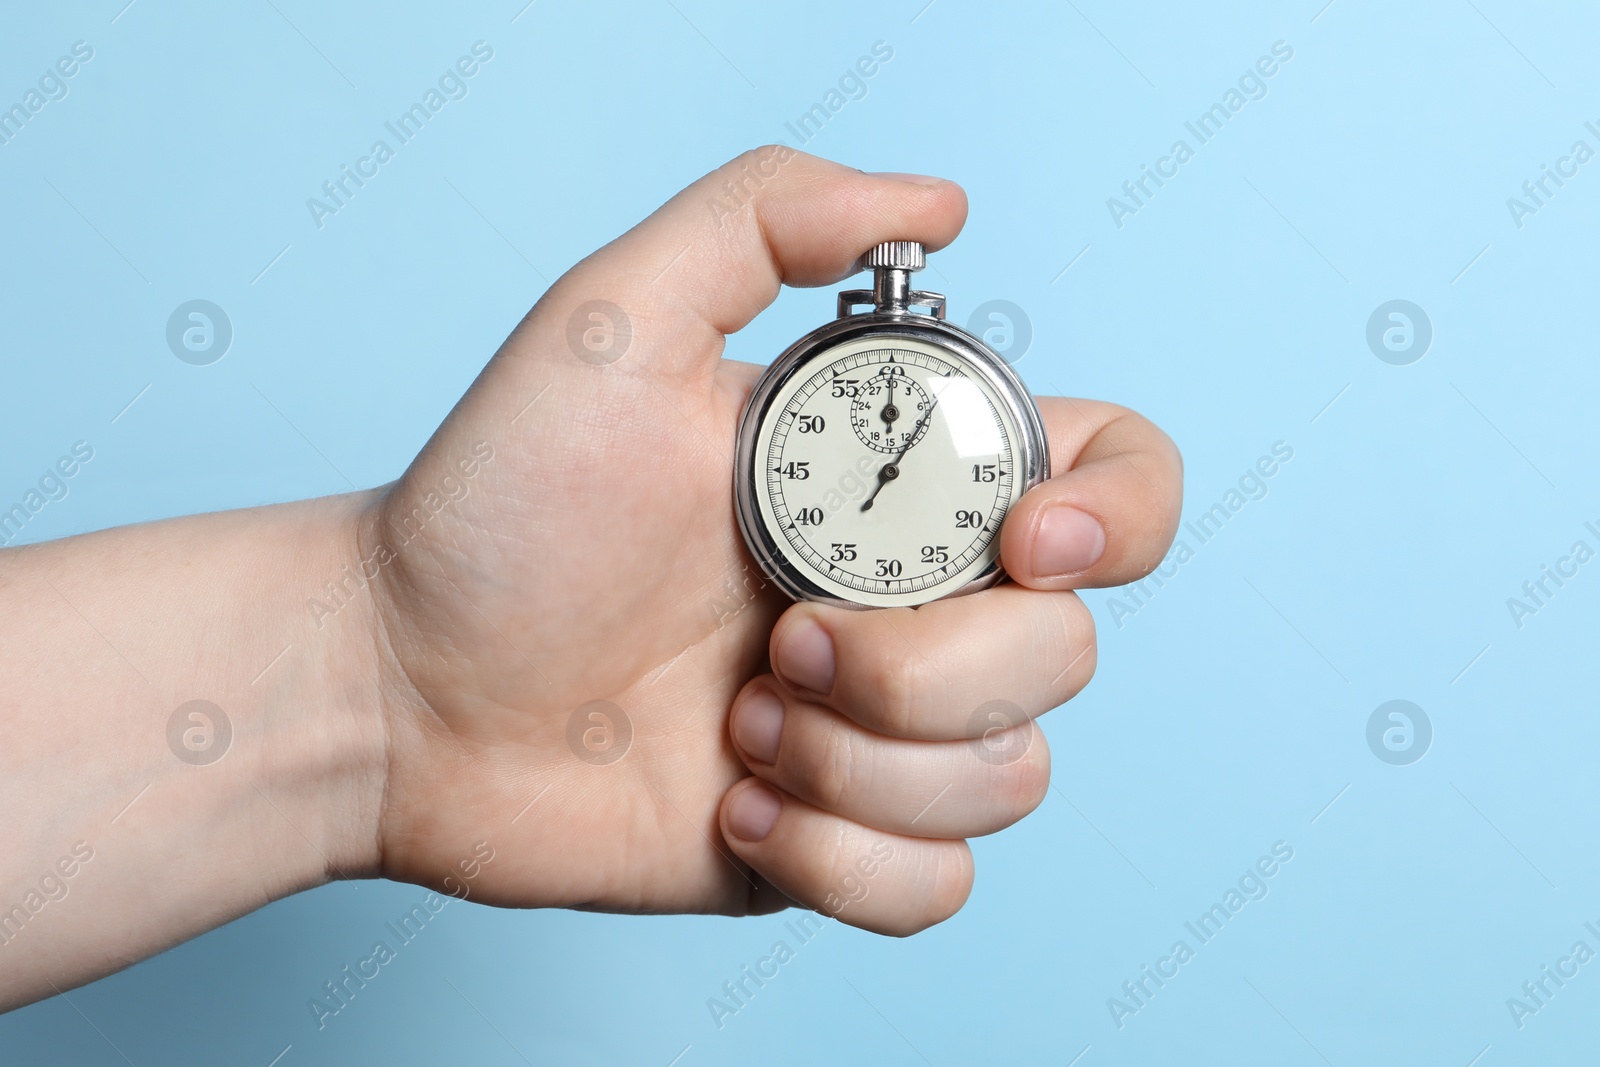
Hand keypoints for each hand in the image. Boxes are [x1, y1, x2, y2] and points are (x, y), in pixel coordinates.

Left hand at [364, 147, 1183, 932]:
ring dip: (862, 763)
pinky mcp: (834, 842)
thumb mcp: (612, 320)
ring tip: (732, 720)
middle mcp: (913, 606)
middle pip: (1066, 656)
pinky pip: (936, 888)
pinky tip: (733, 810)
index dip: (1117, 518)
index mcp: (897, 485)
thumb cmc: (498, 503)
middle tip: (774, 637)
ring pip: (1008, 778)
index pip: (1115, 484)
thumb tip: (940, 204)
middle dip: (921, 669)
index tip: (1021, 542)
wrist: (403, 686)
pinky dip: (842, 860)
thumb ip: (764, 223)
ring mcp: (878, 732)